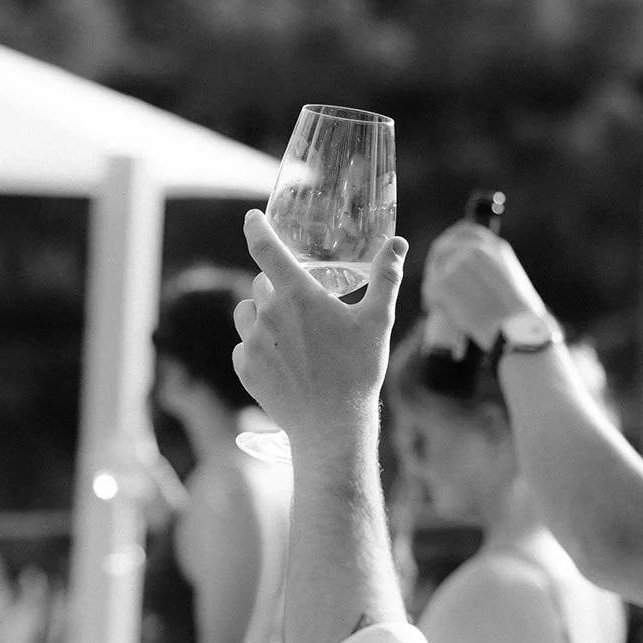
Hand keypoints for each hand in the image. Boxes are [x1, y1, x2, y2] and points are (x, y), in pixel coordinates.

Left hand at [233, 211, 407, 448]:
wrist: (332, 425)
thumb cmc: (358, 371)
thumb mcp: (377, 321)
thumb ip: (386, 278)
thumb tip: (399, 244)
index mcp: (297, 295)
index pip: (265, 248)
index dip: (256, 228)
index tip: (251, 218)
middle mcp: (268, 313)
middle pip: (261, 284)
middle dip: (278, 288)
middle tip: (305, 309)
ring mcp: (252, 342)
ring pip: (246, 313)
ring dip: (262, 315)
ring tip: (289, 334)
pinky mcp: (245, 368)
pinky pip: (243, 346)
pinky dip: (257, 348)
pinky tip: (282, 362)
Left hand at [422, 222, 546, 351]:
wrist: (516, 331)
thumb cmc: (517, 314)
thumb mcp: (510, 279)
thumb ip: (488, 266)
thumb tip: (462, 268)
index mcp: (496, 247)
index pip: (466, 231)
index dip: (450, 240)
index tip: (442, 254)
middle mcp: (476, 249)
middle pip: (443, 248)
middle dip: (435, 265)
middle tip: (434, 283)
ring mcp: (460, 263)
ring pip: (436, 271)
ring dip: (435, 287)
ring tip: (442, 304)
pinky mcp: (446, 280)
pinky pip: (430, 287)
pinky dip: (431, 300)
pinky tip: (438, 309)